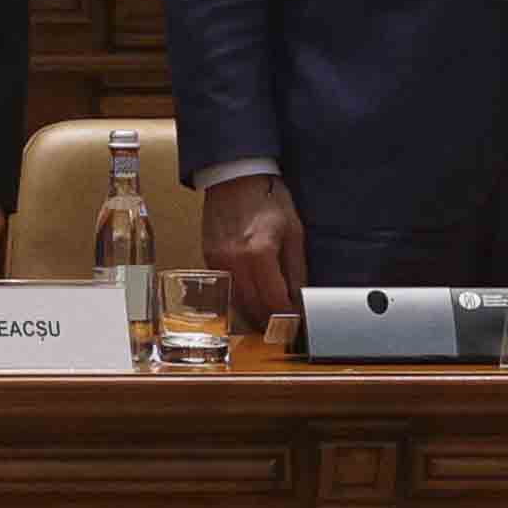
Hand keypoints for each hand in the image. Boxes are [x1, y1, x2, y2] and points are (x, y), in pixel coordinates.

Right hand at [200, 176, 305, 326]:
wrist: (234, 178)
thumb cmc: (267, 199)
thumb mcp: (293, 232)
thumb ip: (296, 270)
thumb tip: (299, 299)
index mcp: (259, 253)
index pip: (275, 301)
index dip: (289, 318)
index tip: (299, 324)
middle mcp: (234, 260)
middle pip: (254, 308)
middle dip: (272, 324)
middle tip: (287, 330)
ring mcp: (217, 261)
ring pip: (237, 303)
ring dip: (255, 316)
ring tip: (272, 321)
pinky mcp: (208, 259)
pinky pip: (226, 289)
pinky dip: (240, 301)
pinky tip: (253, 303)